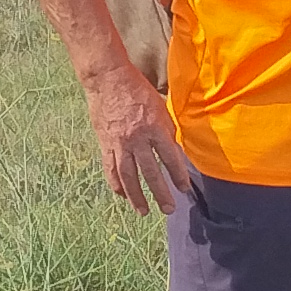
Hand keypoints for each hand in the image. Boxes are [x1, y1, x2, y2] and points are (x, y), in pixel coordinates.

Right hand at [80, 68, 204, 213]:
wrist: (108, 79)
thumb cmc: (138, 89)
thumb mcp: (160, 106)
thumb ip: (167, 129)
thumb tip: (174, 150)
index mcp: (154, 127)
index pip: (170, 158)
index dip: (178, 175)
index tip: (184, 188)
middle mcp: (137, 138)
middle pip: (150, 172)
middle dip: (160, 193)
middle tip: (168, 209)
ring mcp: (119, 143)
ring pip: (128, 176)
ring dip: (136, 196)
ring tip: (143, 211)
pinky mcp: (105, 144)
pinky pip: (111, 169)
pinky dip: (117, 184)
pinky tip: (123, 195)